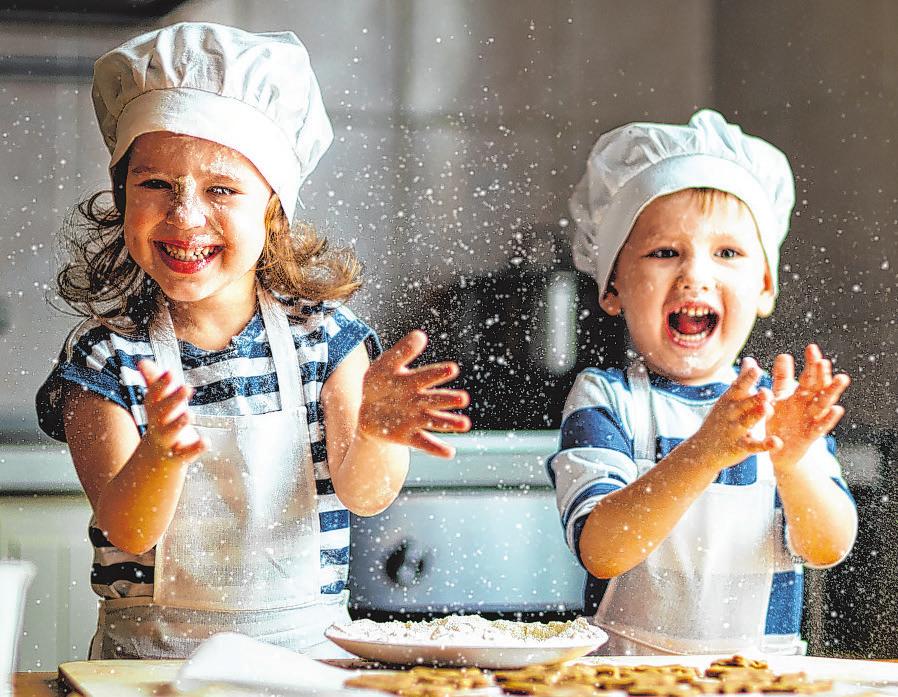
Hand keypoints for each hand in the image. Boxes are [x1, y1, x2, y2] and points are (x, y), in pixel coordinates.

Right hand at [137, 359, 206, 463]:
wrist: (155, 461)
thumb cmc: (162, 424)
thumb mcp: (157, 404)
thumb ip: (153, 382)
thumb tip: (142, 361)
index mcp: (154, 410)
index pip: (154, 396)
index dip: (161, 385)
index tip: (170, 373)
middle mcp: (158, 425)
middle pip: (163, 412)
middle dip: (174, 400)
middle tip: (186, 387)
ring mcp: (168, 441)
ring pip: (171, 432)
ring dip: (179, 423)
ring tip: (190, 414)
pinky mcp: (179, 455)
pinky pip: (187, 453)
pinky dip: (196, 448)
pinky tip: (206, 441)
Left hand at [358, 330, 470, 457]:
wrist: (367, 410)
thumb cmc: (380, 383)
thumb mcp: (385, 365)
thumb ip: (401, 352)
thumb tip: (420, 335)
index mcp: (414, 381)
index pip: (427, 376)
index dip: (438, 373)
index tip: (452, 369)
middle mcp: (419, 400)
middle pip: (435, 399)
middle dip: (448, 399)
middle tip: (463, 398)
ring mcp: (415, 419)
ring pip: (435, 421)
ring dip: (449, 423)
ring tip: (465, 425)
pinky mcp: (409, 436)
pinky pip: (424, 443)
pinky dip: (436, 449)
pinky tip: (450, 453)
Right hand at [689, 357, 779, 471]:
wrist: (702, 449)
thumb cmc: (721, 419)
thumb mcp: (729, 399)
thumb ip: (742, 380)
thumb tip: (750, 360)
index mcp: (730, 399)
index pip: (739, 386)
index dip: (747, 378)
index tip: (756, 369)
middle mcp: (731, 413)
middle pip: (745, 403)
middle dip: (755, 397)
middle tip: (766, 391)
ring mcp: (735, 430)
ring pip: (748, 421)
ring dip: (757, 415)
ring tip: (767, 409)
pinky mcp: (740, 447)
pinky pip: (754, 445)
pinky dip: (765, 445)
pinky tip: (777, 443)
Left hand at [767, 344, 849, 472]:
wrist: (779, 449)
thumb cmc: (780, 420)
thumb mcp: (778, 398)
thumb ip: (781, 379)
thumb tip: (784, 354)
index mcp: (800, 395)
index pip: (808, 376)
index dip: (810, 363)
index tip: (812, 347)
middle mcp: (809, 405)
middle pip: (818, 387)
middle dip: (821, 374)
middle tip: (824, 360)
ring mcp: (812, 420)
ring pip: (824, 404)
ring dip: (832, 392)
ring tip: (842, 378)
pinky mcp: (810, 436)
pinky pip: (820, 426)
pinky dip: (828, 418)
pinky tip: (837, 409)